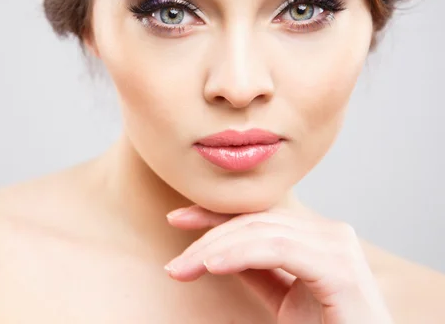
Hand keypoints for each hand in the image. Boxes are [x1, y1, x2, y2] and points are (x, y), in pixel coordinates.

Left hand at [164, 205, 393, 323]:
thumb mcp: (283, 297)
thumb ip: (257, 269)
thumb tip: (217, 251)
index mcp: (316, 235)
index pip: (257, 215)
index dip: (214, 215)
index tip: (177, 219)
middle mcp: (329, 233)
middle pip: (255, 223)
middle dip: (207, 238)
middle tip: (174, 264)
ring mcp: (337, 247)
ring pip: (261, 233)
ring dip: (214, 249)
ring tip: (183, 268)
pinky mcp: (339, 269)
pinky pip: (278, 250)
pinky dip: (240, 254)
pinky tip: (212, 266)